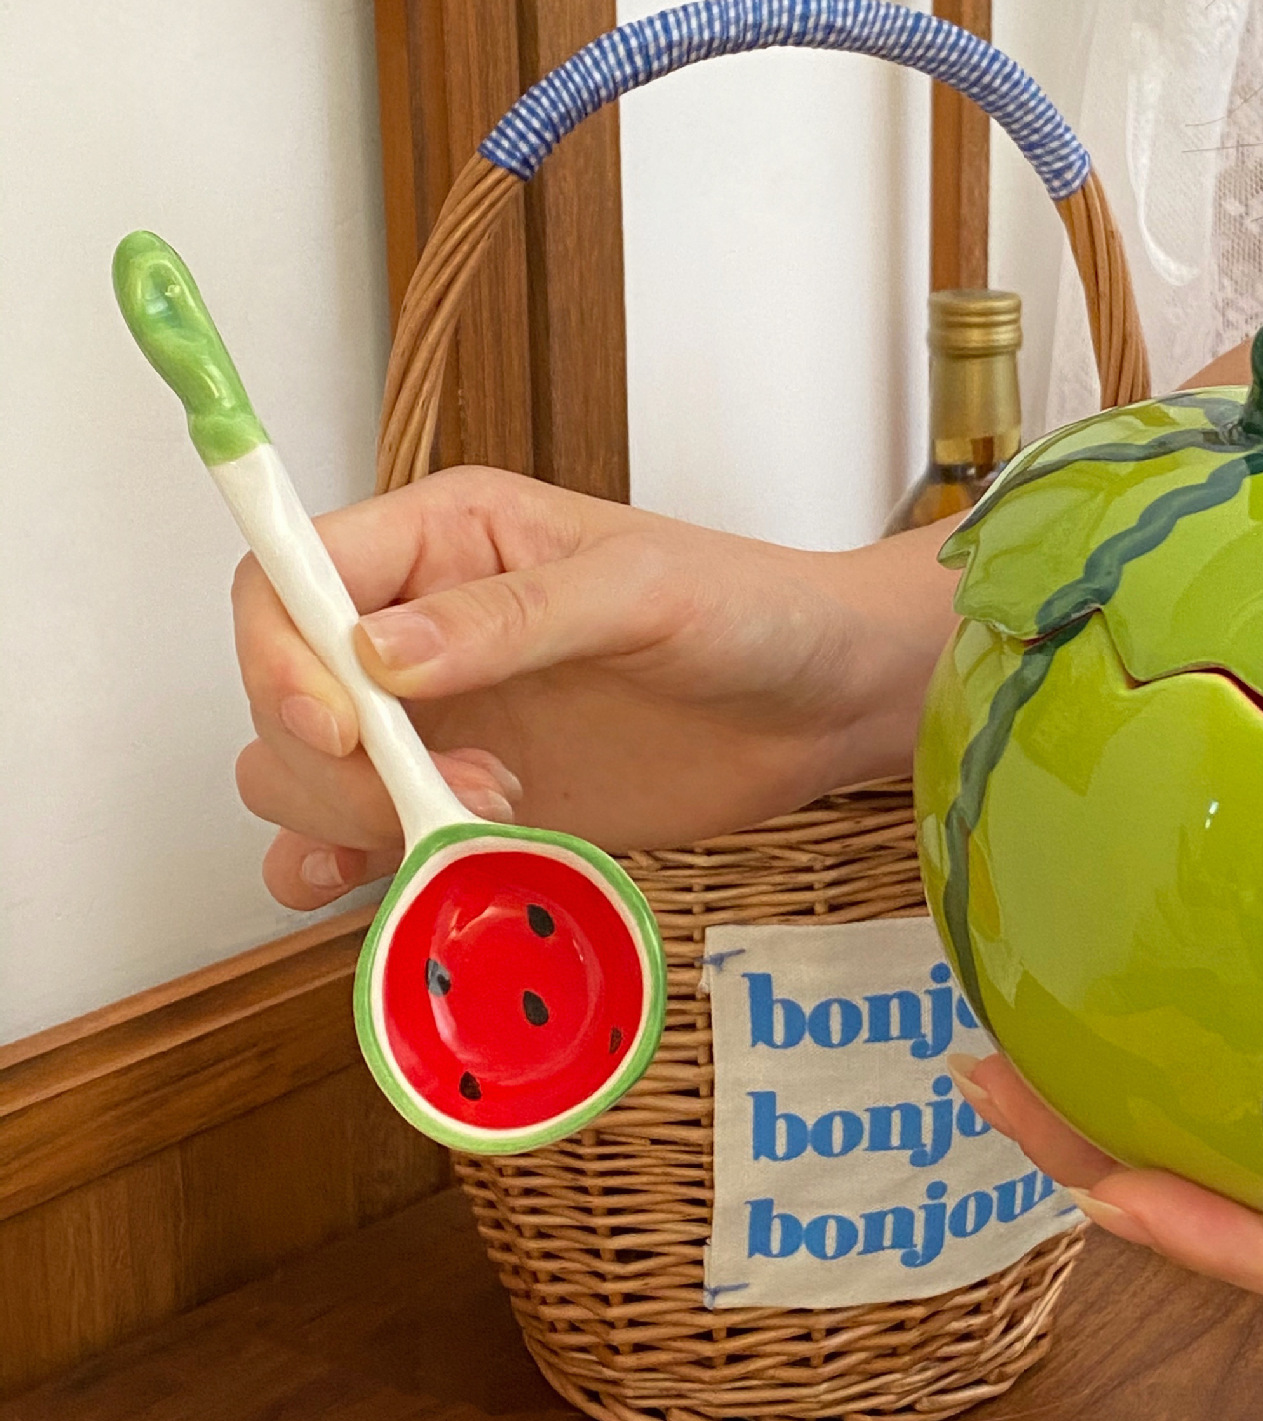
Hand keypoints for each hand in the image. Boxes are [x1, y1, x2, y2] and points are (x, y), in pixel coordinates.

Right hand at [233, 465, 955, 909]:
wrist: (822, 701)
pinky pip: (360, 840)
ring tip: (484, 821)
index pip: (288, 583)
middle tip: (464, 791)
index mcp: (444, 539)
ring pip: (302, 772)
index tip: (345, 728)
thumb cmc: (750, 609)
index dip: (282, 657)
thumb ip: (509, 618)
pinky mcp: (473, 799)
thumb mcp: (639, 593)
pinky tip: (381, 881)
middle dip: (335, 761)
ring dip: (349, 817)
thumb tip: (374, 654)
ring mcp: (443, 721)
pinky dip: (344, 868)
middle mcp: (421, 628)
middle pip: (285, 692)